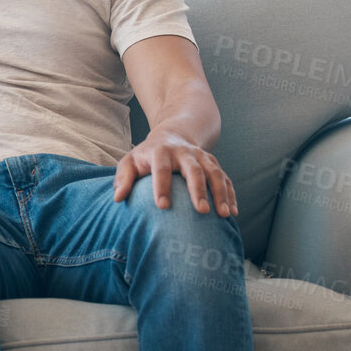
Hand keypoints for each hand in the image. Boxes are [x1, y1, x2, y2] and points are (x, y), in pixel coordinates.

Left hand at [112, 131, 236, 217]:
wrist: (173, 135)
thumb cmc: (147, 156)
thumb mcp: (130, 161)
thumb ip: (123, 178)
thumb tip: (118, 198)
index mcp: (161, 152)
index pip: (161, 169)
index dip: (162, 187)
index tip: (162, 207)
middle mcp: (184, 152)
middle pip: (194, 170)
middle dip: (198, 190)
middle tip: (201, 211)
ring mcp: (202, 157)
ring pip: (215, 173)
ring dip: (221, 193)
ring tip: (223, 215)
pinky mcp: (213, 164)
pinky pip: (225, 178)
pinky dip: (230, 194)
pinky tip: (232, 212)